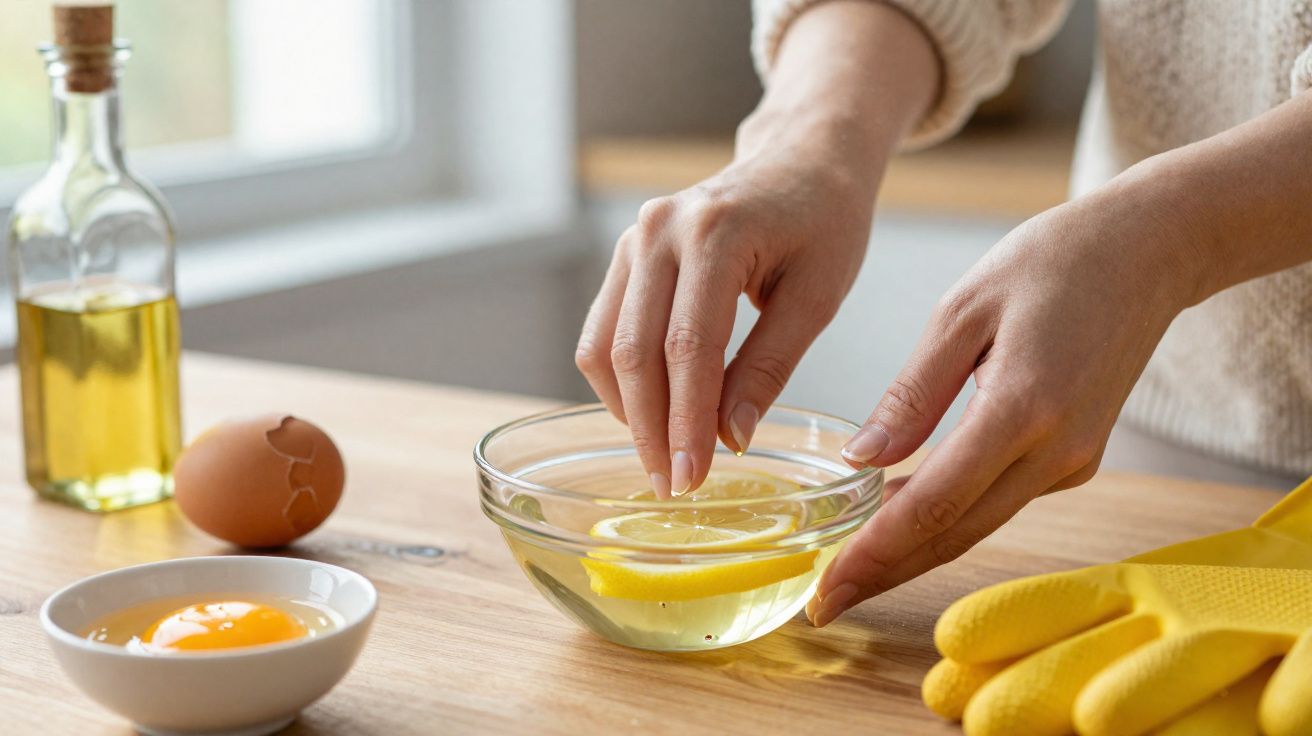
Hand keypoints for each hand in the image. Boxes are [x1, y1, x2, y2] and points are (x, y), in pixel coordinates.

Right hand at [575, 122, 877, 496]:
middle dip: (650, 428)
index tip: (693, 480)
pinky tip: (652, 416)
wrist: (803, 158)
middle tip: (673, 487)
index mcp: (715, 232)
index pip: (688, 346)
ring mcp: (635, 237)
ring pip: (606, 344)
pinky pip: (604, 328)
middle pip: (635, 350)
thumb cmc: (825, 220)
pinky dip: (621, 380)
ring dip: (628, 410)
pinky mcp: (627, 254)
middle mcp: (660, 228)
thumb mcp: (817, 296)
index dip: (686, 421)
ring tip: (663, 459)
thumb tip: (729, 438)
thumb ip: (769, 366)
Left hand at [808, 182, 1205, 625]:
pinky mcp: (1077, 459)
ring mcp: (1073, 461)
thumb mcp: (963, 310)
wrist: (1149, 251)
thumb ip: (913, 393)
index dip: (874, 552)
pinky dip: (949, 516)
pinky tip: (902, 515)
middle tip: (823, 605)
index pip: (933, 504)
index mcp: (1022, 408)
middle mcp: (1055, 450)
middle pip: (955, 534)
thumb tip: (862, 461)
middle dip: (884, 574)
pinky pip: (1000, 500)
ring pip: (978, 525)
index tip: (824, 588)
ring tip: (848, 570)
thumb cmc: (1052, 262)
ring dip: (912, 552)